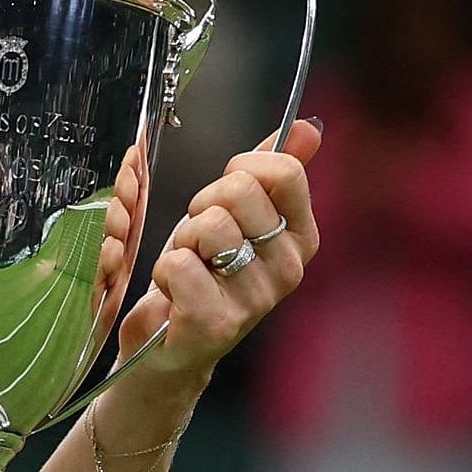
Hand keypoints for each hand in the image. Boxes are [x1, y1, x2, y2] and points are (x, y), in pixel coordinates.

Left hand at [111, 118, 323, 384]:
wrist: (169, 344)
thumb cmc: (203, 274)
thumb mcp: (237, 216)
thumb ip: (272, 172)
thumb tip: (307, 127)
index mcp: (300, 237)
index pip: (283, 171)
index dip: (238, 171)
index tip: (224, 196)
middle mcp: (288, 268)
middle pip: (239, 191)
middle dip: (203, 205)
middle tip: (199, 238)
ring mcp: (256, 298)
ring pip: (208, 225)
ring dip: (182, 239)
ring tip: (188, 264)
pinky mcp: (216, 323)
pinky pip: (180, 263)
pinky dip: (164, 270)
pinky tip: (173, 290)